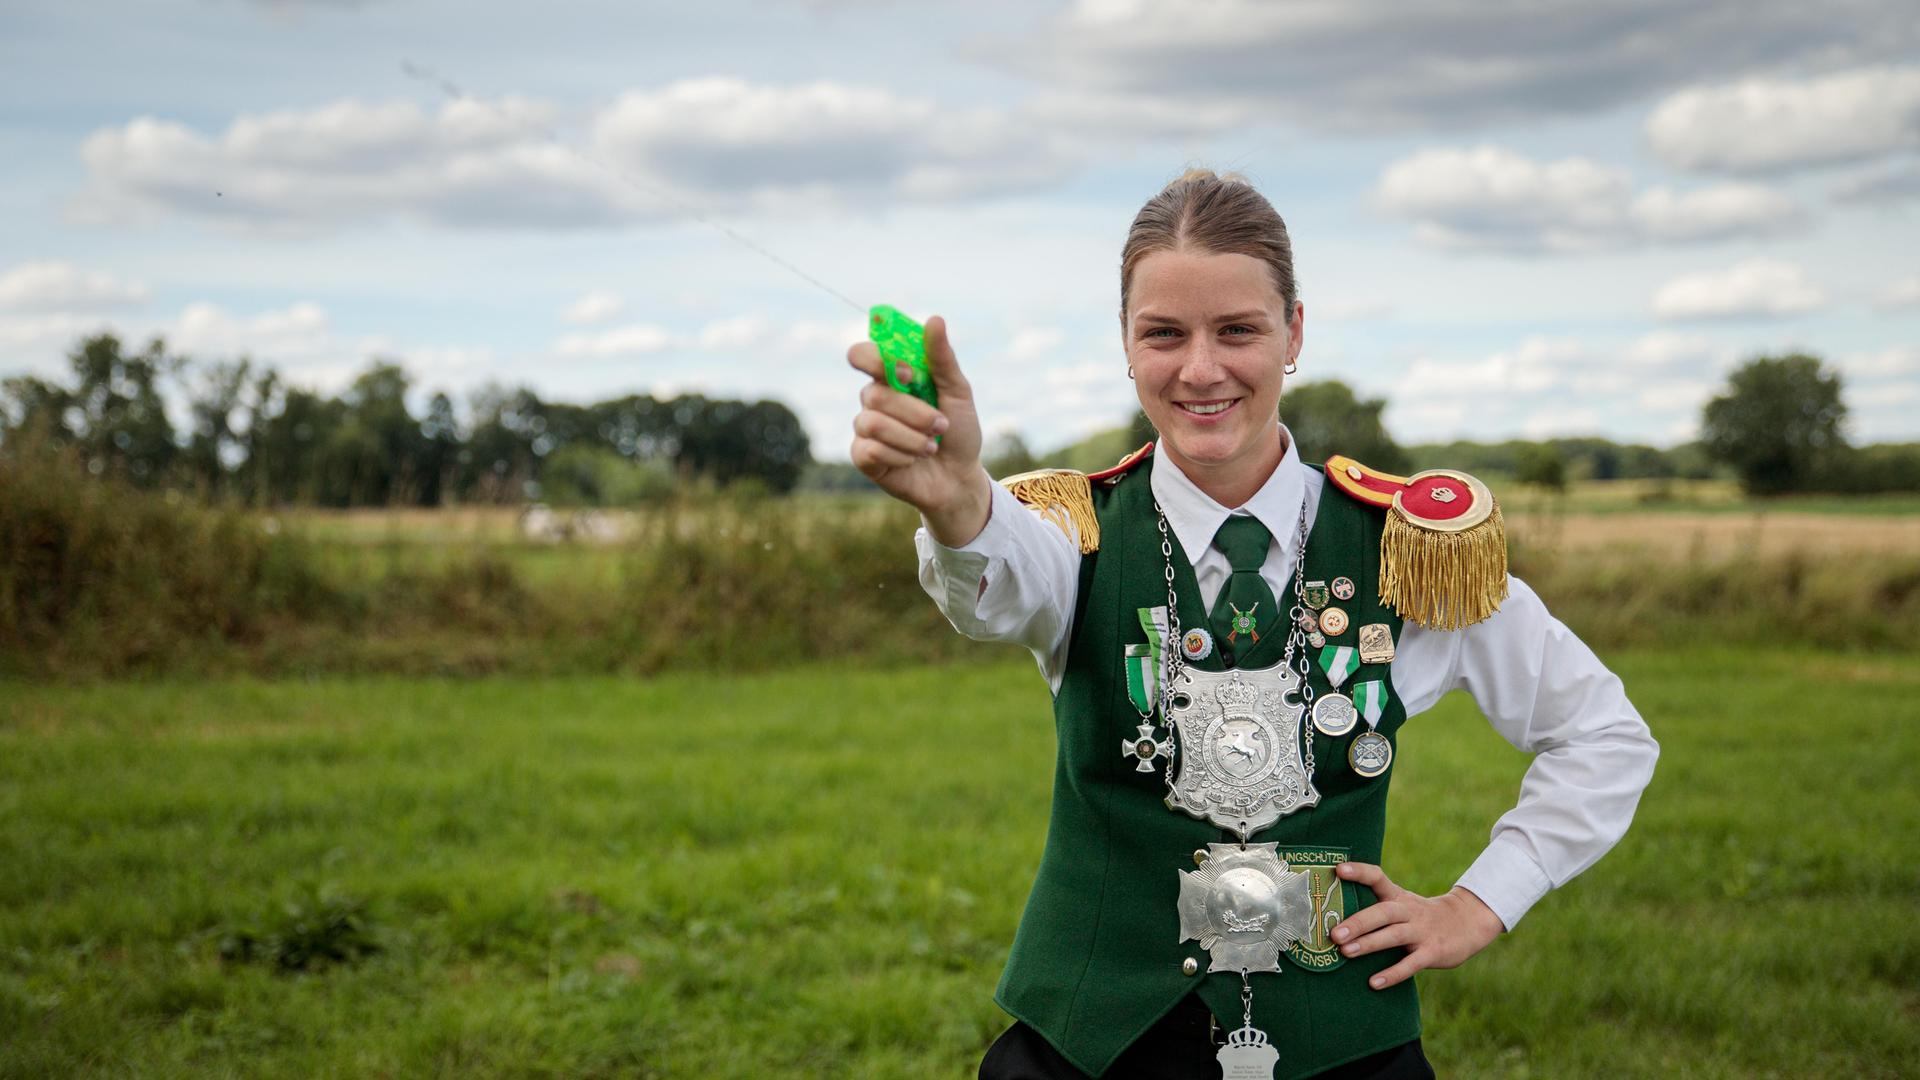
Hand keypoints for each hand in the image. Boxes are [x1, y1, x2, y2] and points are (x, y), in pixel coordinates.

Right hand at [847, 315, 990, 544]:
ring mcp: (865, 428)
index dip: (876, 360)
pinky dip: (901, 455)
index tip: (908, 373)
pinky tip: (913, 460)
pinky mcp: (863, 456)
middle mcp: (874, 399)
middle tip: (940, 424)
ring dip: (910, 437)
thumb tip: (934, 320)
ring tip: (931, 446)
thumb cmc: (958, 430)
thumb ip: (943, 359)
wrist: (959, 476)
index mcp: (892, 377)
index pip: (862, 355)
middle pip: (873, 393)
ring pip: (872, 422)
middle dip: (913, 412)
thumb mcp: (958, 392)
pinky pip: (870, 449)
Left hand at [1328, 862, 1505, 989]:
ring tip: (1345, 952)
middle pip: (1382, 912)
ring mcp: (1422, 931)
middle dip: (1358, 922)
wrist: (1467, 923)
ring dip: (1369, 944)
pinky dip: (1392, 974)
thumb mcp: (1402, 904)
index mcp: (1398, 896)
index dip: (1359, 872)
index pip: (1377, 878)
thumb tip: (1332, 917)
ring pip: (1394, 936)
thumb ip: (1375, 908)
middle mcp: (1409, 911)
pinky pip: (1411, 964)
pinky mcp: (1433, 952)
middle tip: (1334, 933)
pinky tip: (1374, 983)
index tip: (1338, 869)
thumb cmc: (1420, 916)